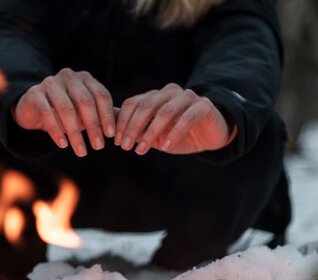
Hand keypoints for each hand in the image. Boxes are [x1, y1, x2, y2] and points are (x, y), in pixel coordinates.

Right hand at [12, 68, 114, 156]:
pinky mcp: (35, 94)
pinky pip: (47, 113)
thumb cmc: (65, 110)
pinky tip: (63, 144)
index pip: (100, 95)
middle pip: (85, 101)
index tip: (111, 136)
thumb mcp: (85, 112)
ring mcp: (50, 83)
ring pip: (66, 109)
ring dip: (76, 133)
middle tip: (98, 147)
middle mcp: (68, 76)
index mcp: (84, 78)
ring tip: (82, 151)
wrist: (33, 108)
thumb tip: (125, 126)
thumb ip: (104, 115)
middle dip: (93, 126)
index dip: (107, 116)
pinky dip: (56, 131)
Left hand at [116, 84, 231, 154]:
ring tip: (142, 150)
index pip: (133, 103)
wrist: (210, 135)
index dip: (123, 122)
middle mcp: (169, 92)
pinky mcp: (203, 106)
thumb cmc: (178, 134)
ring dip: (150, 132)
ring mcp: (187, 97)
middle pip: (146, 105)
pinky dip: (174, 132)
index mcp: (155, 96)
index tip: (117, 141)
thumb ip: (134, 126)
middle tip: (125, 147)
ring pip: (164, 111)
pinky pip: (186, 117)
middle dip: (133, 127)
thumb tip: (107, 124)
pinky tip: (165, 147)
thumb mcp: (153, 132)